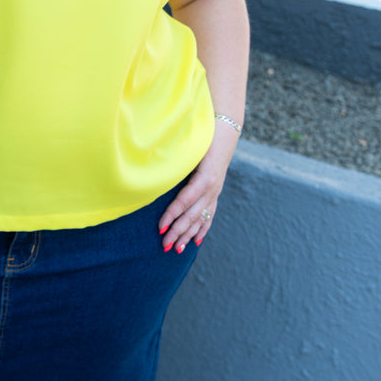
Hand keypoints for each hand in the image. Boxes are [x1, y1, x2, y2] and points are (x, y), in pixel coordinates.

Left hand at [158, 125, 236, 254]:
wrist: (225, 131)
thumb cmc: (202, 137)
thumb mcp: (190, 149)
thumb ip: (177, 162)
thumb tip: (155, 173)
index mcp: (205, 178)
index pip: (185, 201)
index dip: (172, 215)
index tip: (160, 227)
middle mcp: (212, 188)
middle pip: (193, 215)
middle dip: (178, 232)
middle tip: (164, 245)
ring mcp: (216, 192)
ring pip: (201, 218)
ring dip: (189, 235)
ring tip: (177, 250)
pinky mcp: (216, 193)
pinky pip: (210, 215)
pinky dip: (203, 229)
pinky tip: (196, 242)